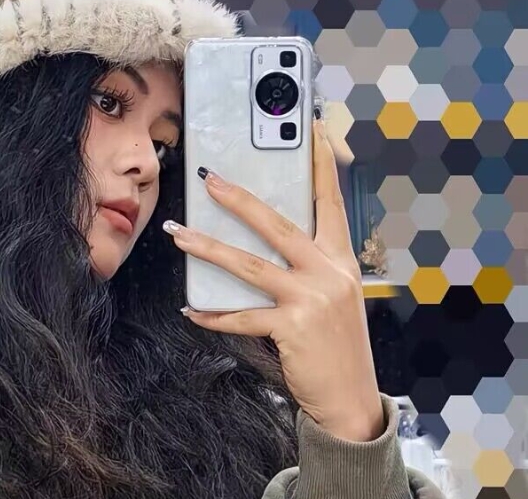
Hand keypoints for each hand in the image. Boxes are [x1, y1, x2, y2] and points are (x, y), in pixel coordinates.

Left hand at [163, 119, 384, 441]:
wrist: (353, 400)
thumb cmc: (337, 343)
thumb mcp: (334, 294)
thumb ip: (308, 264)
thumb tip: (261, 239)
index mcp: (341, 259)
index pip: (332, 201)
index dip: (323, 164)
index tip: (317, 129)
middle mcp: (329, 272)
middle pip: (277, 225)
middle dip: (240, 199)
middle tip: (210, 180)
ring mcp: (312, 299)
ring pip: (249, 265)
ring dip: (207, 247)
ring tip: (178, 234)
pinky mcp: (293, 328)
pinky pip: (241, 316)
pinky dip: (213, 314)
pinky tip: (191, 310)